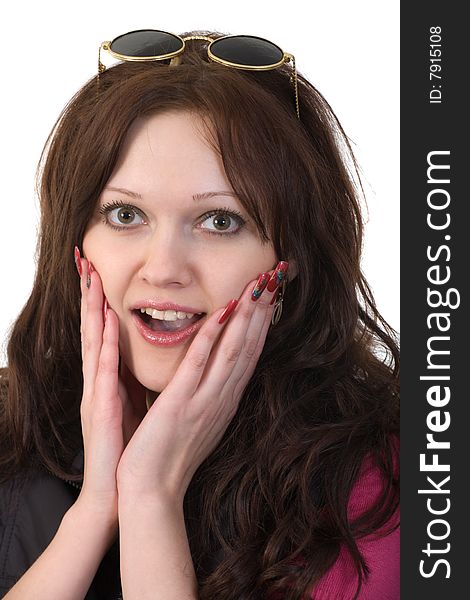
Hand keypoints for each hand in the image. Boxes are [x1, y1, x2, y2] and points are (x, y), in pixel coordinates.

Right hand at [75, 257, 141, 524]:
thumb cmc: (126, 448)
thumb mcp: (130, 406)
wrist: (120, 491)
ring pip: (93, 341)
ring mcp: (97, 393)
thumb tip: (140, 357)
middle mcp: (99, 381)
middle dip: (88, 294)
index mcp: (108, 380)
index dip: (98, 302)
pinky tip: (103, 319)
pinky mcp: (101, 408)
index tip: (98, 272)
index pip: (102, 333)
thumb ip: (130, 380)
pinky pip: (103, 369)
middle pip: (92, 329)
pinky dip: (102, 342)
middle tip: (85, 260)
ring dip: (90, 308)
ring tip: (89, 276)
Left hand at [116, 265, 286, 504]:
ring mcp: (204, 401)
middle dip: (261, 314)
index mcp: (224, 402)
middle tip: (274, 282)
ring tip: (259, 288)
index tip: (268, 300)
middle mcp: (221, 399)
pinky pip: (200, 363)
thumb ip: (206, 395)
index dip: (260, 327)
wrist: (152, 492)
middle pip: (248, 349)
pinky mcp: (180, 403)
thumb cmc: (169, 457)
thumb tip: (211, 373)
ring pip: (232, 352)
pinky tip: (222, 311)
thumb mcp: (196, 421)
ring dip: (247, 318)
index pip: (248, 357)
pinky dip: (213, 335)